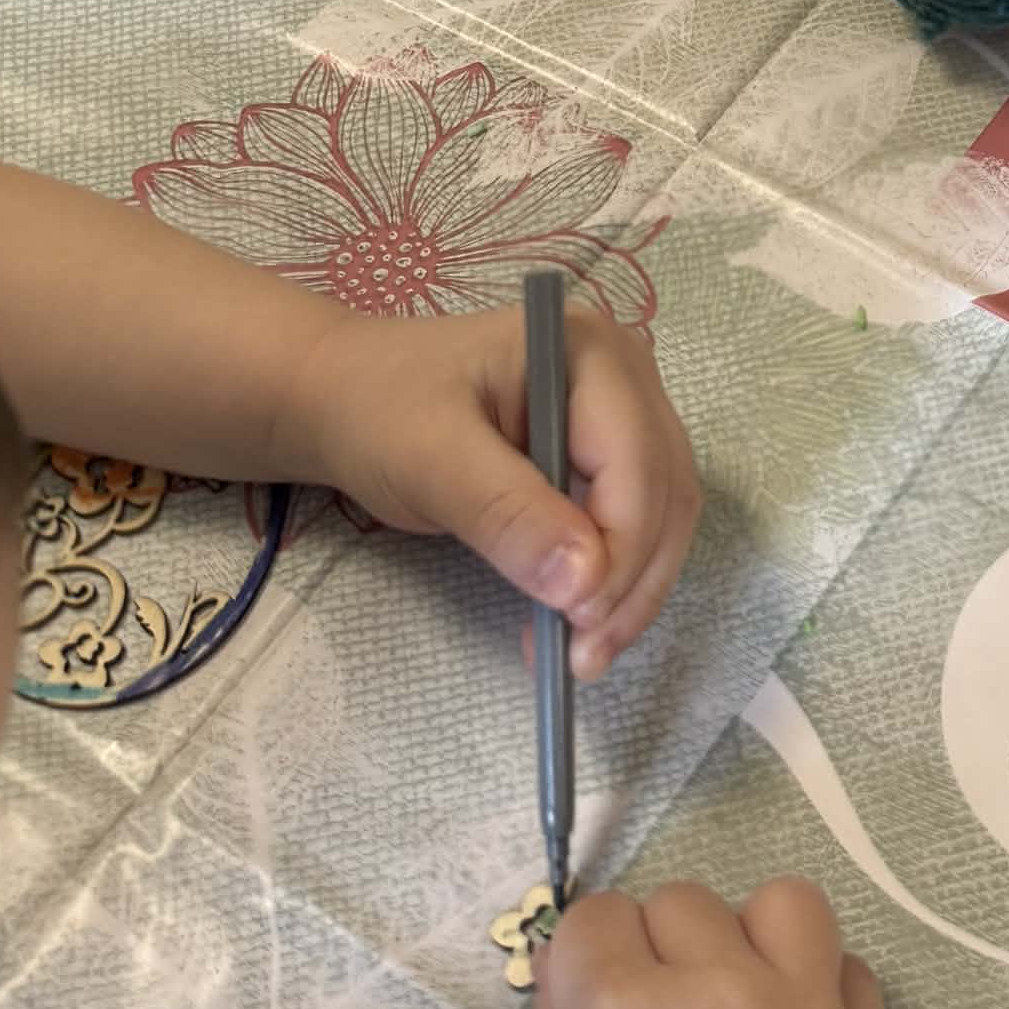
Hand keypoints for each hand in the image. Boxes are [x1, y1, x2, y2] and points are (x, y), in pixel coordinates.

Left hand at [300, 301, 700, 679]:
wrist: (343, 396)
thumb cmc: (380, 410)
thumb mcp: (430, 458)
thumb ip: (507, 513)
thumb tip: (584, 583)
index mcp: (589, 353)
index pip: (636, 460)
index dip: (621, 546)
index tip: (577, 619)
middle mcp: (624, 376)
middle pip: (665, 491)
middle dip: (634, 579)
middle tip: (585, 656)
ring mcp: (620, 414)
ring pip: (661, 515)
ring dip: (632, 589)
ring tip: (583, 654)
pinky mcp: (604, 454)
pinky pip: (634, 522)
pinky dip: (614, 577)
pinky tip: (575, 620)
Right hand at [512, 878, 884, 1008]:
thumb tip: (591, 959)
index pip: (598, 916)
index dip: (592, 965)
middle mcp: (717, 994)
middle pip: (683, 903)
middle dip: (662, 956)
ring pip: (784, 903)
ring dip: (751, 940)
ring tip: (738, 1008)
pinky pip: (852, 970)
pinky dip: (818, 992)